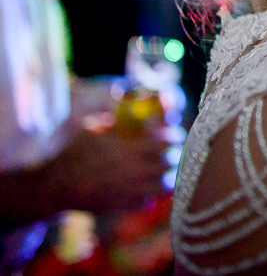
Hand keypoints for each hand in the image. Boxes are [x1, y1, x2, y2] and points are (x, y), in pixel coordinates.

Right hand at [49, 125, 170, 213]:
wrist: (56, 187)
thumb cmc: (71, 155)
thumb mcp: (89, 129)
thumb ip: (107, 116)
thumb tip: (115, 96)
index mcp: (131, 151)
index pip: (167, 143)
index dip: (173, 137)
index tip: (174, 135)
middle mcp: (136, 172)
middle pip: (171, 164)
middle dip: (175, 156)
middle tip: (172, 152)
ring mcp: (132, 191)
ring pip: (166, 186)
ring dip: (168, 176)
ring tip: (164, 171)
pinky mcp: (125, 206)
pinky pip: (148, 201)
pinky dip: (151, 194)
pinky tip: (144, 187)